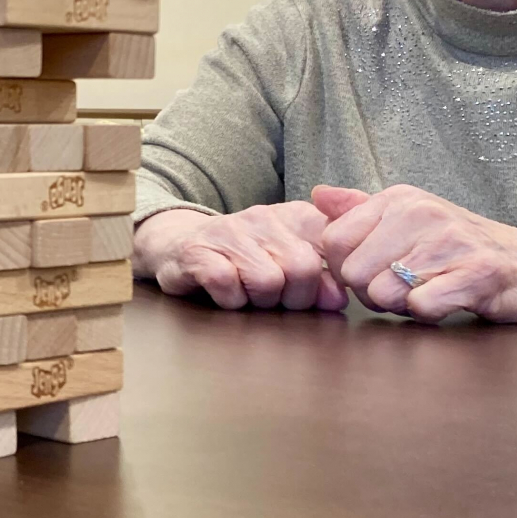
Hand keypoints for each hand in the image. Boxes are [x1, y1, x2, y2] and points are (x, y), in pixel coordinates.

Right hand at [133, 202, 348, 311]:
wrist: (177, 245)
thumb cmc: (245, 259)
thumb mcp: (292, 257)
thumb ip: (324, 275)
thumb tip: (338, 297)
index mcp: (295, 216)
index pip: (334, 243)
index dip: (333, 277)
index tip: (319, 289)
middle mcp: (263, 217)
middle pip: (303, 269)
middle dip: (294, 297)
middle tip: (277, 298)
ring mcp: (228, 232)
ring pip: (267, 281)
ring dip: (260, 301)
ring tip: (249, 294)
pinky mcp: (197, 251)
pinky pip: (227, 286)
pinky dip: (230, 300)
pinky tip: (225, 294)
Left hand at [315, 184, 516, 321]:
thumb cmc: (458, 247)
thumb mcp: (407, 219)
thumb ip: (359, 210)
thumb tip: (317, 195)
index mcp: (398, 199)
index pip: (331, 242)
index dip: (343, 269)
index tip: (371, 271)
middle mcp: (421, 213)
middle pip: (352, 273)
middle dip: (372, 292)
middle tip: (405, 287)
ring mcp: (450, 241)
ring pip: (383, 294)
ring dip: (402, 305)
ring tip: (429, 290)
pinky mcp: (477, 272)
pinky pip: (420, 307)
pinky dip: (429, 313)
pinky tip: (447, 300)